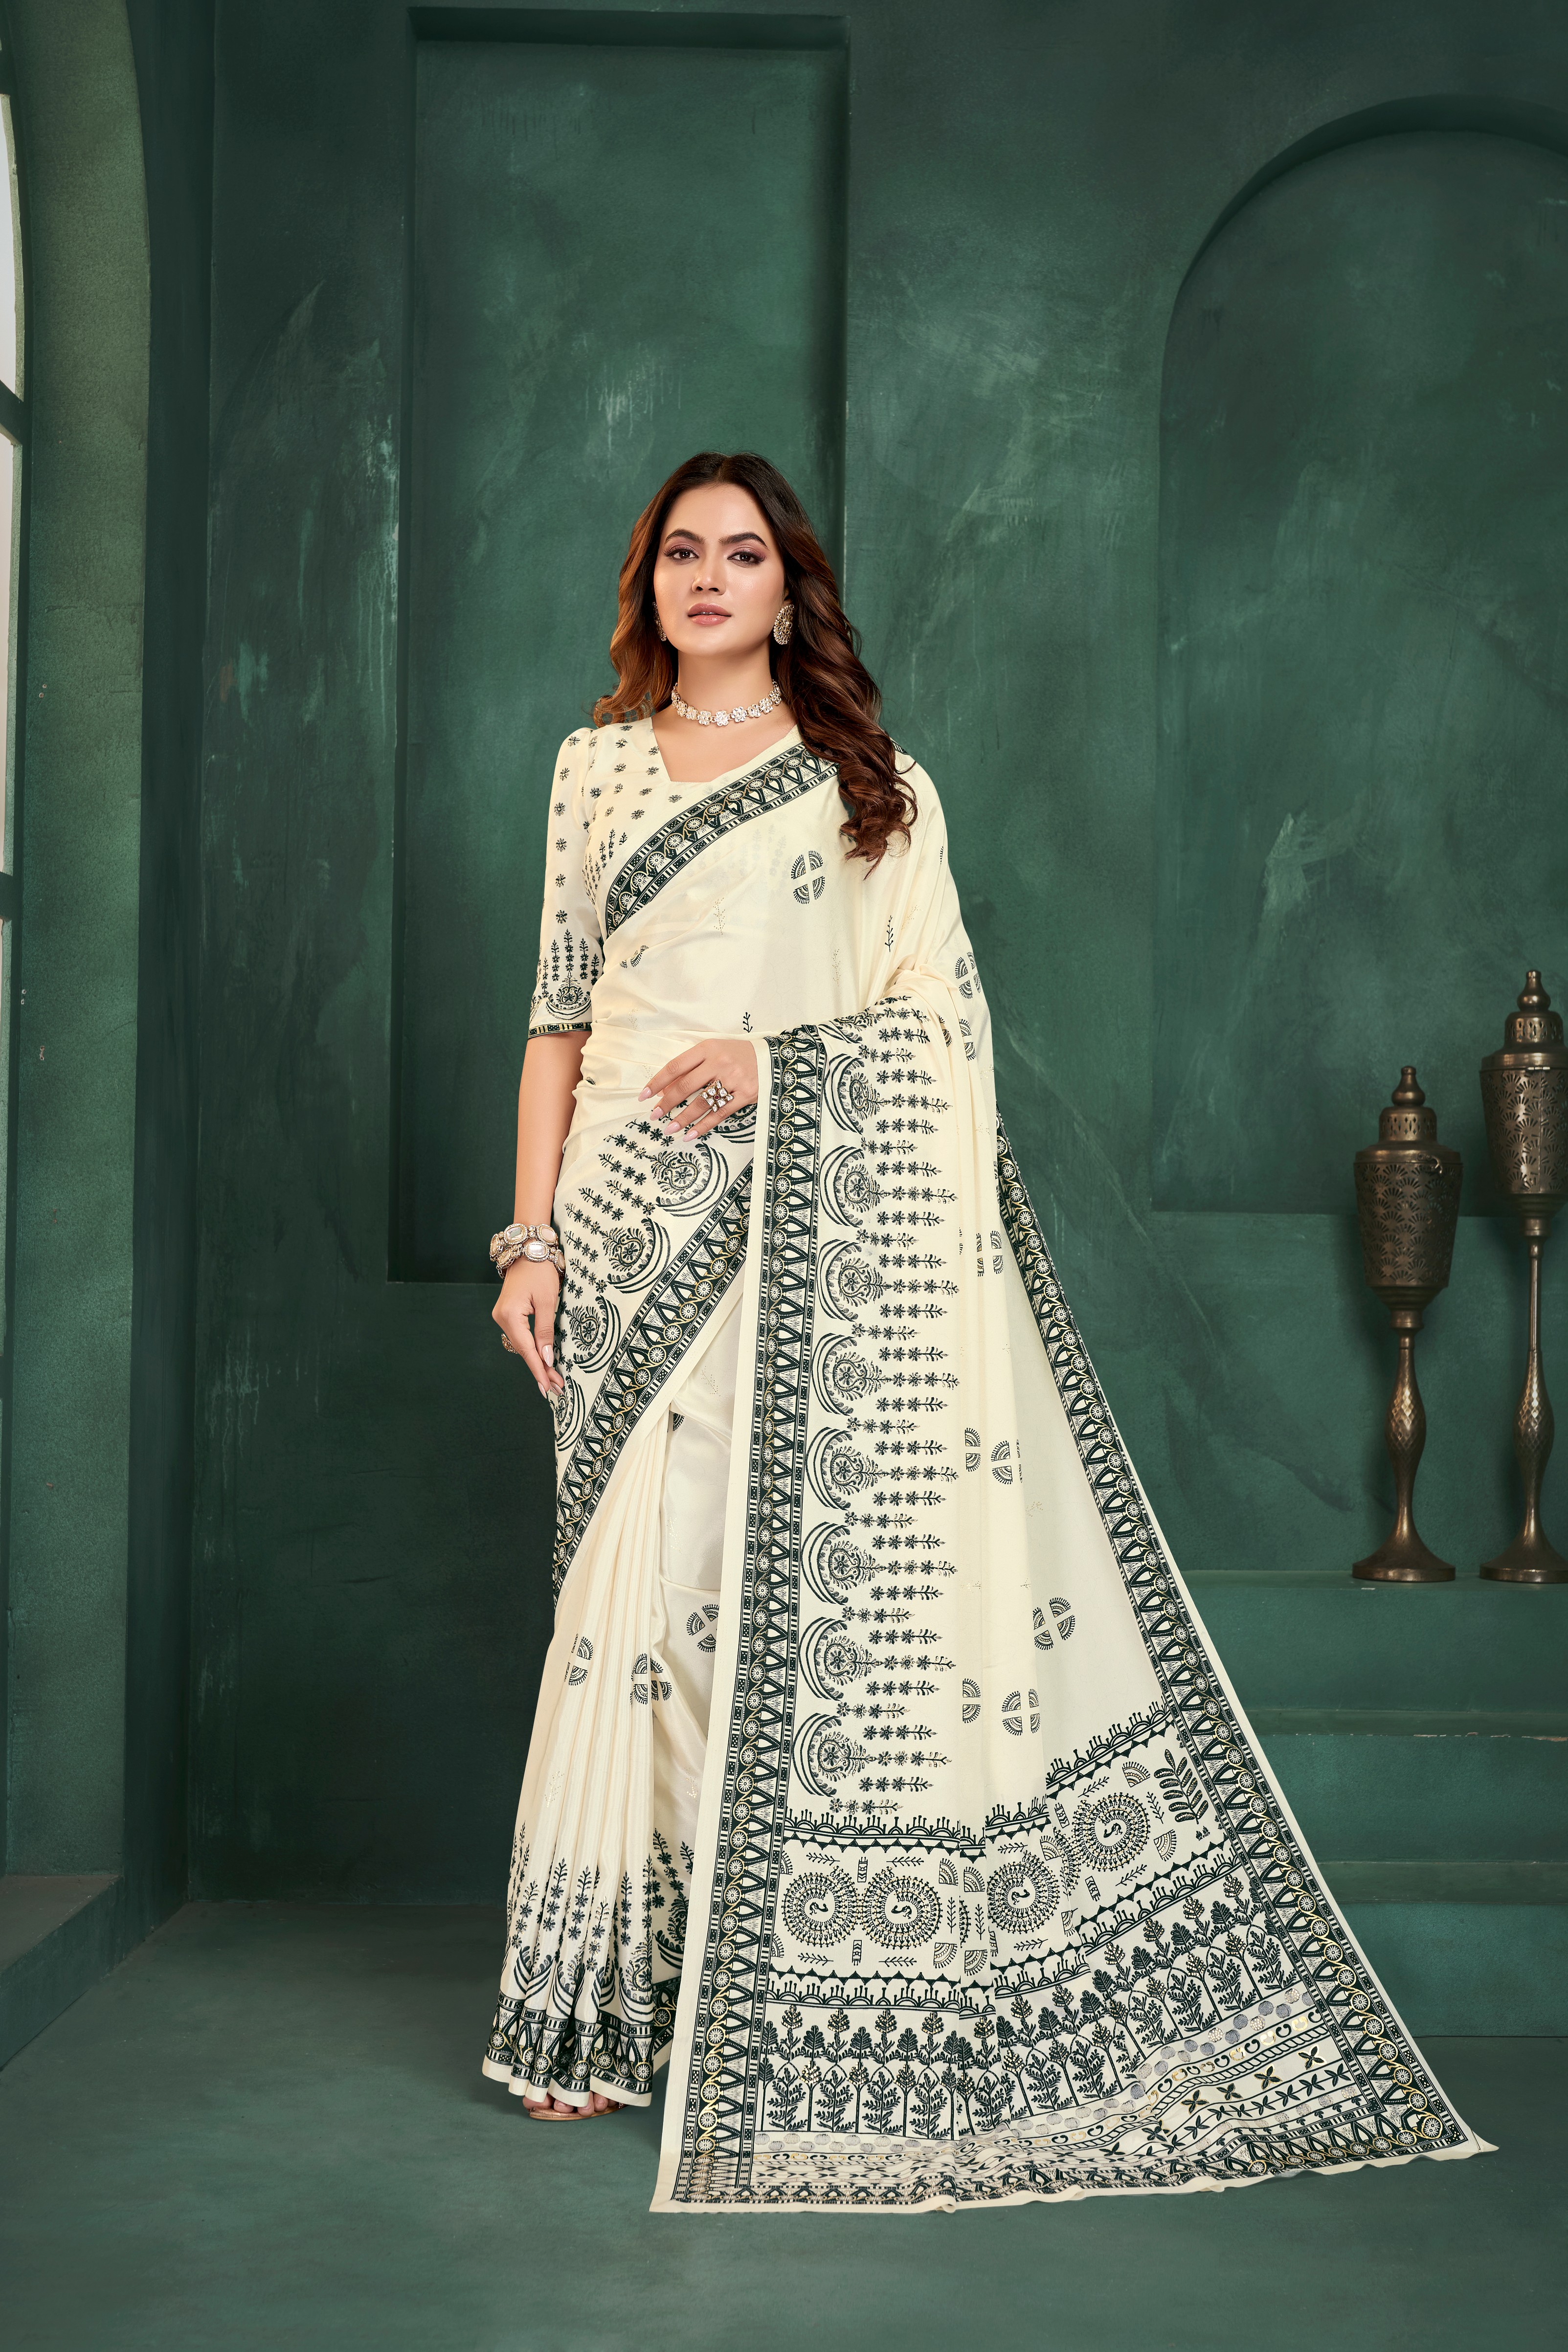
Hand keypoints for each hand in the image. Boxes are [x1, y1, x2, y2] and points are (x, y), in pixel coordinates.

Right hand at [492, 1256, 564, 1398]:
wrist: (528, 1249)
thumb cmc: (540, 1271)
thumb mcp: (548, 1301)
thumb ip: (546, 1331)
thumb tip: (547, 1358)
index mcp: (510, 1316)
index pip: (527, 1350)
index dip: (539, 1370)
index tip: (548, 1388)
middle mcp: (501, 1318)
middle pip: (523, 1350)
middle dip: (540, 1369)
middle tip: (557, 1388)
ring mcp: (503, 1316)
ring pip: (522, 1345)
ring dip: (537, 1361)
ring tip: (553, 1378)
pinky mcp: (508, 1314)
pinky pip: (521, 1336)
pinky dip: (532, 1349)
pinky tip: (542, 1360)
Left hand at [640, 1038, 758, 1140]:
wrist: (773, 1058)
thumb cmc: (737, 1055)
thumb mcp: (713, 1053)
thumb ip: (691, 1068)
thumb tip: (664, 1089)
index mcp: (708, 1049)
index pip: (676, 1066)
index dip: (657, 1082)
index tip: (644, 1095)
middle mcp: (719, 1062)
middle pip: (686, 1086)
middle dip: (667, 1103)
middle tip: (654, 1115)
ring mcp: (733, 1079)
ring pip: (702, 1103)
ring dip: (683, 1118)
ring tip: (669, 1129)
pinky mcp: (745, 1095)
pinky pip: (720, 1114)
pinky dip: (703, 1126)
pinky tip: (690, 1134)